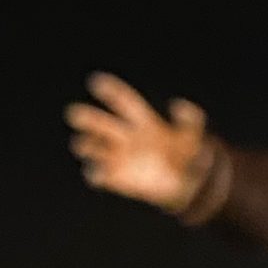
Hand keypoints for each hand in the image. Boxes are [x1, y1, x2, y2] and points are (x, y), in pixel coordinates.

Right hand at [66, 74, 213, 210]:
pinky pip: (97, 175)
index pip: (123, 101)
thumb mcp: (194, 136)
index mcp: (142, 121)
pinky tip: (98, 173)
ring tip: (86, 146)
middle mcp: (125, 136)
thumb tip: (177, 105)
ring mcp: (118, 156)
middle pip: (99, 122)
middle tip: (74, 114)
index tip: (95, 82)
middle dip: (86, 117)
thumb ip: (190, 118)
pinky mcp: (115, 177)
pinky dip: (94, 174)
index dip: (110, 90)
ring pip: (90, 146)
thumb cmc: (189, 156)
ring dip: (85, 145)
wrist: (187, 185)